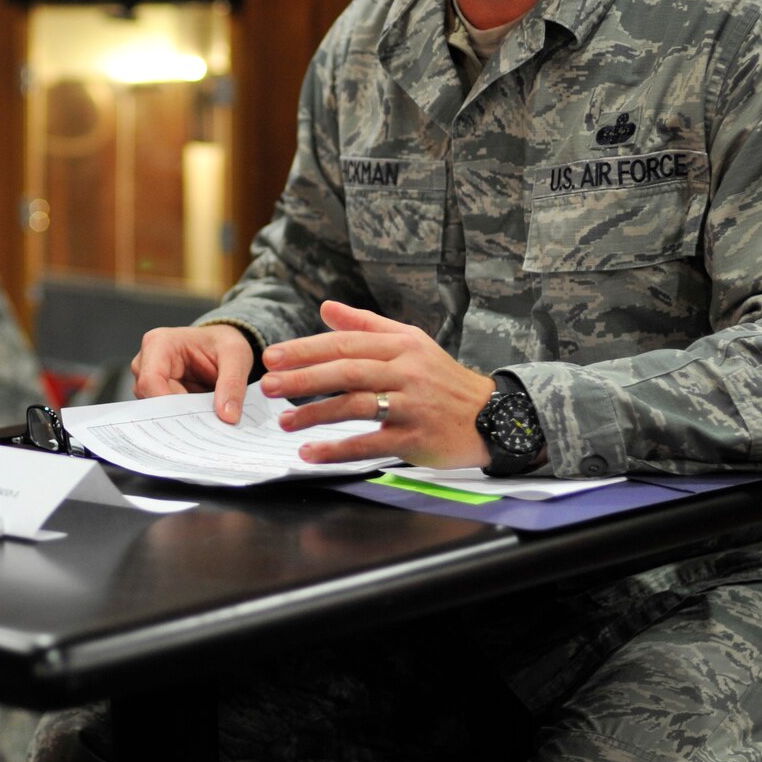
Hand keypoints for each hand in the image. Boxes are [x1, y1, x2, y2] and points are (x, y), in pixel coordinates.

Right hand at [131, 323, 254, 423]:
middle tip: (205, 426)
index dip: (169, 405)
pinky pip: (161, 416)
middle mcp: (145, 362)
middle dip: (177, 415)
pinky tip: (199, 421)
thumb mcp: (236, 355)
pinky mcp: (154, 396)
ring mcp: (147, 380)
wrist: (219, 347)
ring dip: (180, 419)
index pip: (151, 381)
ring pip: (154, 411)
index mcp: (158, 343)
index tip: (194, 420)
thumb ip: (232, 383)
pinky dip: (181, 421)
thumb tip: (228, 416)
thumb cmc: (222, 344)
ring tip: (205, 420)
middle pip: (150, 399)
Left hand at [259, 300, 492, 467]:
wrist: (492, 417)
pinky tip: (311, 453)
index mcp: (402, 345)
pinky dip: (337, 449)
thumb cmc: (442, 379)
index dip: (306, 350)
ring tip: (284, 423)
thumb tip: (325, 308)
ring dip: (314, 414)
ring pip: (355, 406)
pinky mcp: (415, 438)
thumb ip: (366, 325)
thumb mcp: (410, 342)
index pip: (346, 344)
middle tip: (269, 386)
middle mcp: (407, 372)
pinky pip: (369, 443)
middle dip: (302, 378)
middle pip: (346, 372)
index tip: (273, 356)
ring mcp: (412, 406)